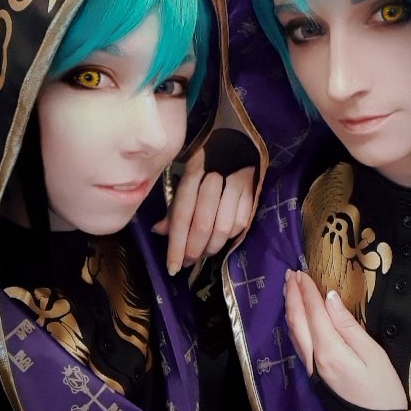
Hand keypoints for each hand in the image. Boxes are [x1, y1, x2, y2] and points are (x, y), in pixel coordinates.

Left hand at [153, 149, 254, 275]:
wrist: (238, 143)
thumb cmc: (205, 166)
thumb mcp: (185, 181)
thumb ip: (174, 208)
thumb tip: (159, 232)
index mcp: (190, 173)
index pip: (181, 215)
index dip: (176, 245)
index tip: (173, 267)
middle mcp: (212, 177)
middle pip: (202, 224)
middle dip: (194, 250)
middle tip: (188, 263)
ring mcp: (235, 184)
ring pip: (223, 227)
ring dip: (212, 247)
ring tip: (203, 254)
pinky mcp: (251, 190)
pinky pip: (240, 223)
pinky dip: (229, 236)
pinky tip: (221, 239)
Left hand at [284, 269, 406, 410]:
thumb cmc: (383, 389)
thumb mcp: (373, 353)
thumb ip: (348, 325)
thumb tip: (330, 299)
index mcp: (328, 350)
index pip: (313, 313)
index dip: (307, 291)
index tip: (302, 272)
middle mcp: (314, 358)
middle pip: (297, 321)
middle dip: (293, 296)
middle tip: (290, 274)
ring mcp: (312, 368)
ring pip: (294, 332)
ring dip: (291, 308)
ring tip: (290, 288)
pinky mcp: (315, 374)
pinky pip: (298, 343)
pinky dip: (294, 324)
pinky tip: (296, 316)